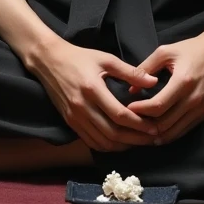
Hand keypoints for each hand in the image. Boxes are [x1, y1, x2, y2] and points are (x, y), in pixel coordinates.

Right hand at [28, 39, 161, 151]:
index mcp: (92, 89)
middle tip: (152, 138)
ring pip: (102, 142)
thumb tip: (154, 81)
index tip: (154, 127)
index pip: (119, 115)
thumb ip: (130, 72)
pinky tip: (119, 142)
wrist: (49, 61)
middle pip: (112, 134)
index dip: (139, 124)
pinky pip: (91, 141)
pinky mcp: (70, 122)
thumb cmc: (80, 57)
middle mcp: (82, 107)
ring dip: (122, 146)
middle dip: (135, 139)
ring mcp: (74, 117)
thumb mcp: (106, 59)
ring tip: (139, 141)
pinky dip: (107, 146)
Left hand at [125, 29, 203, 145]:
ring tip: (141, 130)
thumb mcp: (166, 52)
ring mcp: (202, 108)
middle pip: (164, 124)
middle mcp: (194, 99)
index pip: (157, 106)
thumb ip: (145, 68)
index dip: (140, 110)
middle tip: (131, 122)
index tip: (128, 107)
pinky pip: (184, 130)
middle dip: (144, 125)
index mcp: (183, 81)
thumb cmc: (193, 48)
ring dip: (156, 134)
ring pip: (174, 132)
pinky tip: (158, 132)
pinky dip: (169, 134)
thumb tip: (130, 90)